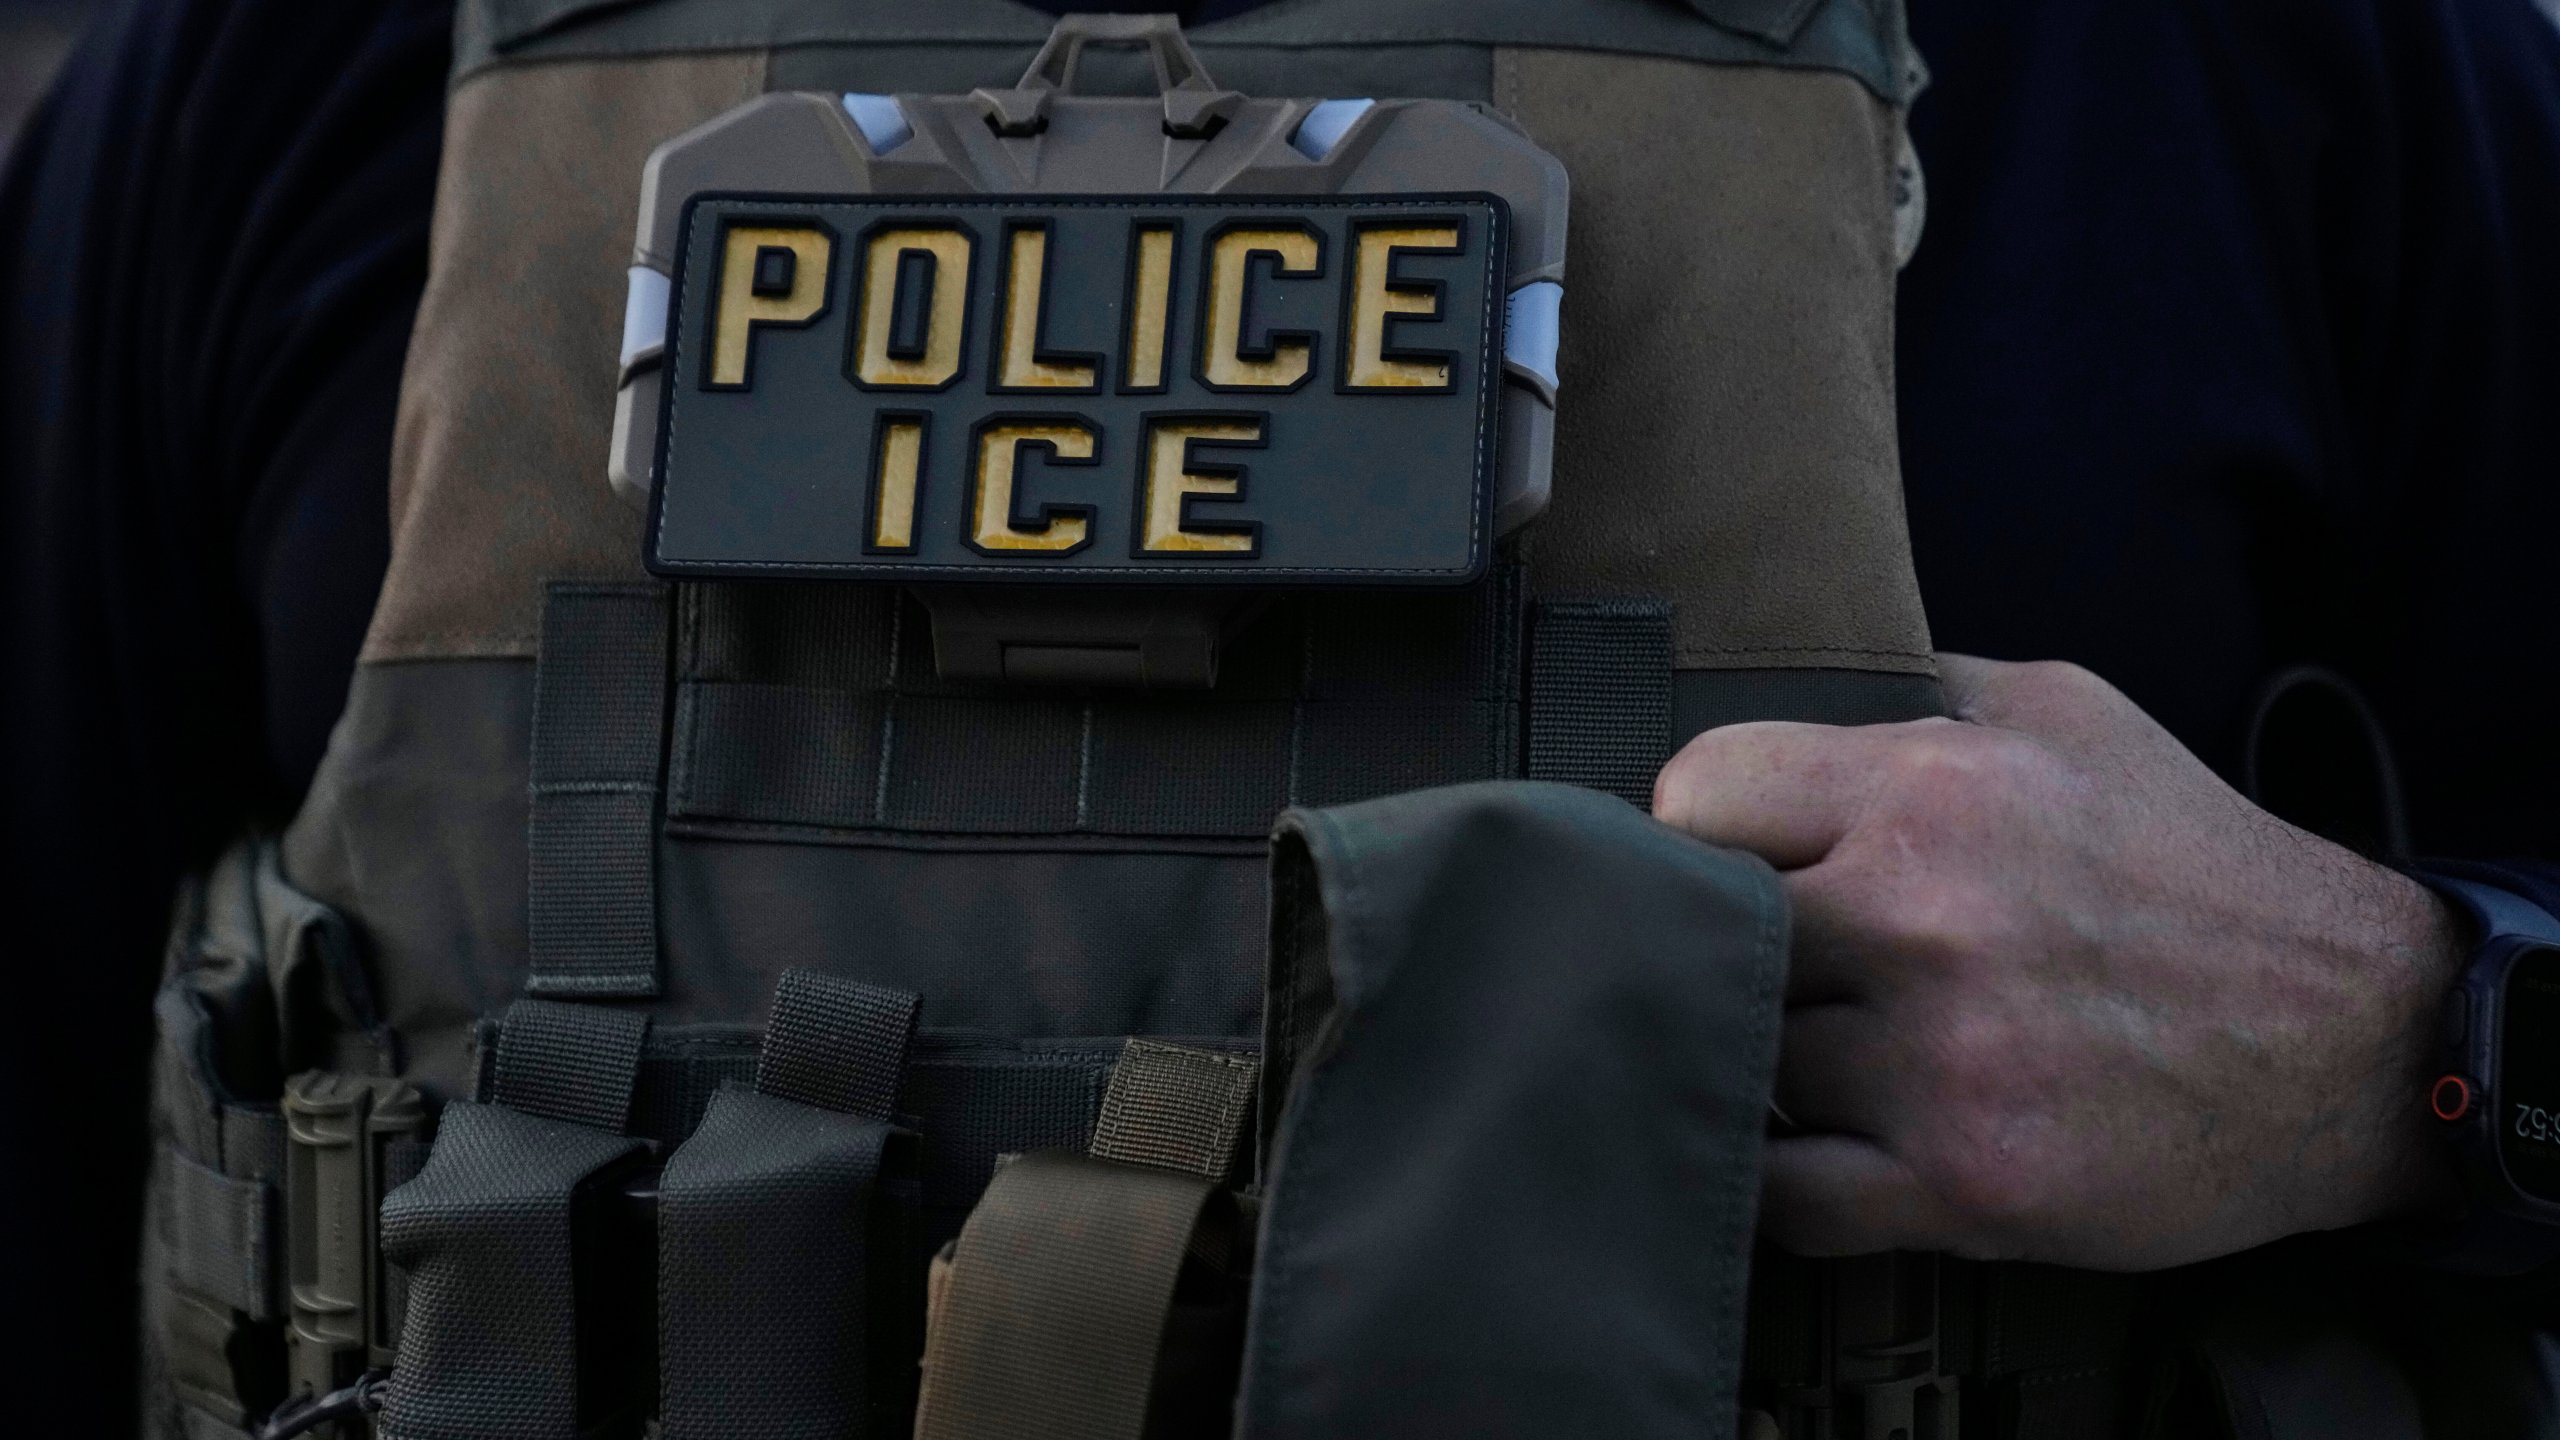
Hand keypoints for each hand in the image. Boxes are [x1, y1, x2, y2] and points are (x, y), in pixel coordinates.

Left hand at [1652, 655, 2464, 1270]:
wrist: (2352, 1040)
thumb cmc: (2191, 868)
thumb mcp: (2068, 714)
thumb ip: (1916, 692)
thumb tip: (1792, 676)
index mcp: (1934, 789)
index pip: (1697, 794)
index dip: (1697, 832)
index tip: (1730, 862)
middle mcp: (1925, 920)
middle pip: (1703, 936)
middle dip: (1728, 949)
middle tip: (1771, 964)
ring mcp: (1941, 1065)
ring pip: (1743, 1064)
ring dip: (1768, 1063)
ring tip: (1829, 1048)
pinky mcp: (1966, 1187)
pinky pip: (1783, 1197)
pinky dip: (1785, 1179)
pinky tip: (1826, 1141)